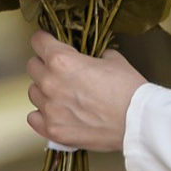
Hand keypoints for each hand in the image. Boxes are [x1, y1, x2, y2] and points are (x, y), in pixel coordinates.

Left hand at [26, 32, 143, 153]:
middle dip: (44, 65)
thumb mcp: (114, 60)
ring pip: (33, 92)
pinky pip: (34, 118)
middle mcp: (50, 83)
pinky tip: (56, 113)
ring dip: (44, 91)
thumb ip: (94, 57)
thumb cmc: (130, 90)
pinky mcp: (53, 130)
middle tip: (59, 70)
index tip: (48, 43)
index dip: (44, 40)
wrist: (138, 122)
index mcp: (62, 60)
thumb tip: (92, 60)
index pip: (38, 42)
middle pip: (32, 66)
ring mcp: (50, 108)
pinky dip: (42, 115)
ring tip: (61, 94)